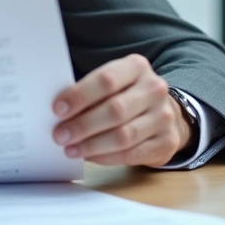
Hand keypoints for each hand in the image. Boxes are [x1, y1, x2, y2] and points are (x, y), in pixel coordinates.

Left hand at [51, 53, 192, 166]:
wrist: (165, 113)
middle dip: (83, 125)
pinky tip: (90, 156)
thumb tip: (60, 112)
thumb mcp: (114, 84)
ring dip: (92, 145)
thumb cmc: (127, 96)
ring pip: (123, 135)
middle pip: (115, 110)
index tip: (58, 109)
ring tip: (71, 149)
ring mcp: (164, 116)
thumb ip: (91, 92)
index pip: (106, 80)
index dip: (80, 96)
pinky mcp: (167, 142)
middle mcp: (154, 89)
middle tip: (60, 135)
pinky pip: (132, 154)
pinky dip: (106, 158)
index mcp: (137, 67)